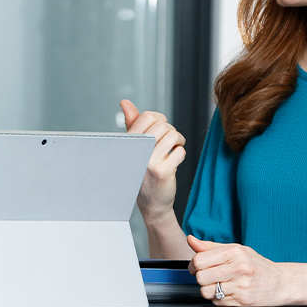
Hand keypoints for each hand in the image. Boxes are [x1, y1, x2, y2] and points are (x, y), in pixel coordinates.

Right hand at [121, 99, 185, 226]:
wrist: (151, 203)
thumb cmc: (143, 172)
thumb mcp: (135, 147)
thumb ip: (132, 123)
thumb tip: (125, 102)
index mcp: (129, 143)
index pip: (146, 116)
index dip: (159, 118)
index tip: (161, 127)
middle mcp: (136, 151)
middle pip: (162, 125)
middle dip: (170, 130)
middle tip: (169, 141)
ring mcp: (149, 162)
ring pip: (173, 136)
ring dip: (178, 141)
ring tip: (173, 149)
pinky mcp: (163, 172)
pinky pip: (180, 152)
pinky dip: (180, 154)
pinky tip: (174, 161)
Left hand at [188, 235, 286, 305]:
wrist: (281, 283)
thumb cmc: (256, 265)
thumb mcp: (236, 250)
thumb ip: (210, 247)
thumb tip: (190, 240)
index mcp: (235, 252)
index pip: (199, 260)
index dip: (193, 265)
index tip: (196, 267)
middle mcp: (239, 268)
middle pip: (201, 277)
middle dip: (201, 278)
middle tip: (208, 277)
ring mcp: (242, 285)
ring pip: (206, 291)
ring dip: (208, 290)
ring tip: (219, 285)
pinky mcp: (243, 301)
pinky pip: (217, 302)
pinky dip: (218, 298)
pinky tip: (229, 292)